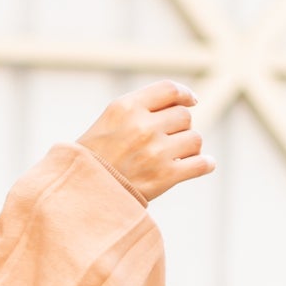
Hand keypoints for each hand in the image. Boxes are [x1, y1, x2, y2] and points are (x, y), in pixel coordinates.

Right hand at [79, 81, 213, 202]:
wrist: (80, 195)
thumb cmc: (94, 158)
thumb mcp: (109, 120)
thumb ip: (141, 107)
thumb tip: (188, 100)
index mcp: (125, 108)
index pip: (170, 90)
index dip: (185, 94)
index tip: (191, 101)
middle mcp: (141, 126)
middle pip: (184, 116)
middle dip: (180, 127)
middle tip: (166, 141)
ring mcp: (154, 151)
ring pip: (195, 138)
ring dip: (190, 147)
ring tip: (176, 156)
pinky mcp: (164, 176)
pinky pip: (201, 164)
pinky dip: (205, 164)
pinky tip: (203, 165)